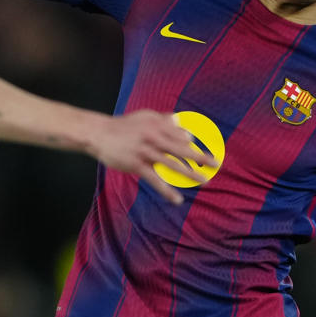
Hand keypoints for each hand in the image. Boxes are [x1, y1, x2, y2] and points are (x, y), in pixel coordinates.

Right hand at [90, 110, 207, 204]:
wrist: (99, 133)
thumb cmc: (124, 126)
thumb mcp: (145, 117)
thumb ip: (166, 120)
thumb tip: (186, 129)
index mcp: (158, 125)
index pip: (182, 136)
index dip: (195, 146)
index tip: (207, 155)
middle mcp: (154, 137)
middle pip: (182, 149)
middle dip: (201, 158)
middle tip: (216, 165)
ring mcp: (145, 151)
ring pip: (172, 164)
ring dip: (190, 174)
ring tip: (204, 181)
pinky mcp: (136, 164)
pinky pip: (155, 180)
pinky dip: (167, 190)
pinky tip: (177, 199)